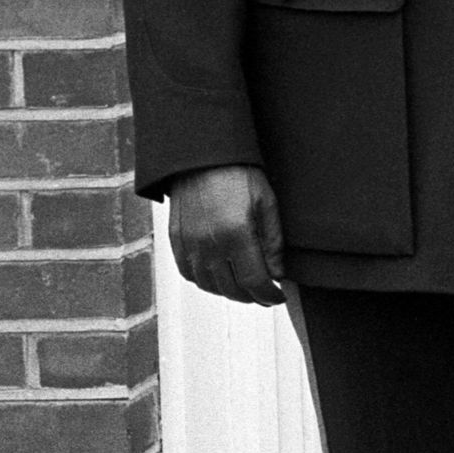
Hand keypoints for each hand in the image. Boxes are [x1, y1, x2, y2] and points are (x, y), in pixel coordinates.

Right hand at [166, 164, 285, 304]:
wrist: (202, 156)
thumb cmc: (238, 174)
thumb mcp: (266, 203)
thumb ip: (273, 242)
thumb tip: (277, 274)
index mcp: (236, 234)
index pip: (255, 281)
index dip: (269, 295)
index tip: (278, 295)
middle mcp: (209, 244)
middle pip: (232, 289)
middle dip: (252, 296)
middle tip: (264, 293)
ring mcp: (189, 244)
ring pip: (210, 286)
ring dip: (230, 291)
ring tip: (244, 286)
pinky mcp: (176, 240)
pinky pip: (189, 274)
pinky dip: (206, 281)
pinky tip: (219, 276)